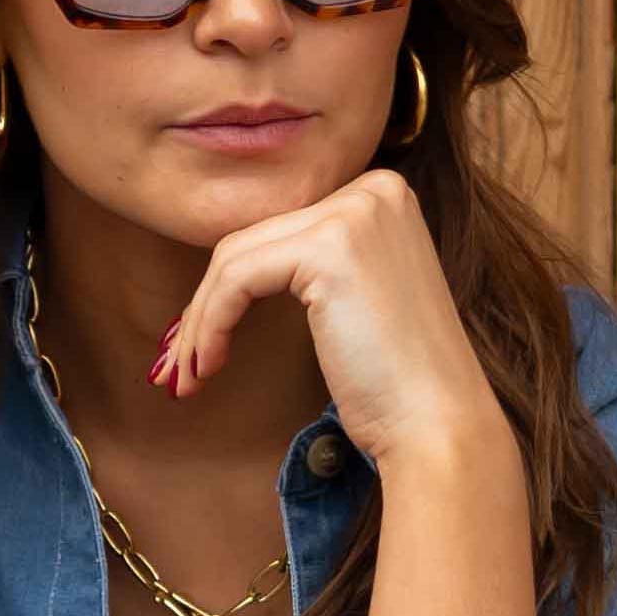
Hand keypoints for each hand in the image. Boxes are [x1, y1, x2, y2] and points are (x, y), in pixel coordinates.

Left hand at [151, 164, 511, 484]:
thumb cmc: (397, 383)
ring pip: (235, 257)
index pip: (279, 229)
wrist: (437, 426)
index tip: (199, 342)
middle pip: (253, 239)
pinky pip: (237, 279)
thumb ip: (309, 267)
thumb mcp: (353, 301)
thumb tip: (225, 271)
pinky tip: (208, 367)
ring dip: (200, 322)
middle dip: (205, 306)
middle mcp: (374, 189)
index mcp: (383, 194)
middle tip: (179, 365)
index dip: (227, 288)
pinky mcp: (330, 248)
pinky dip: (210, 324)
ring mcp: (355, 213)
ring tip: (187, 376)